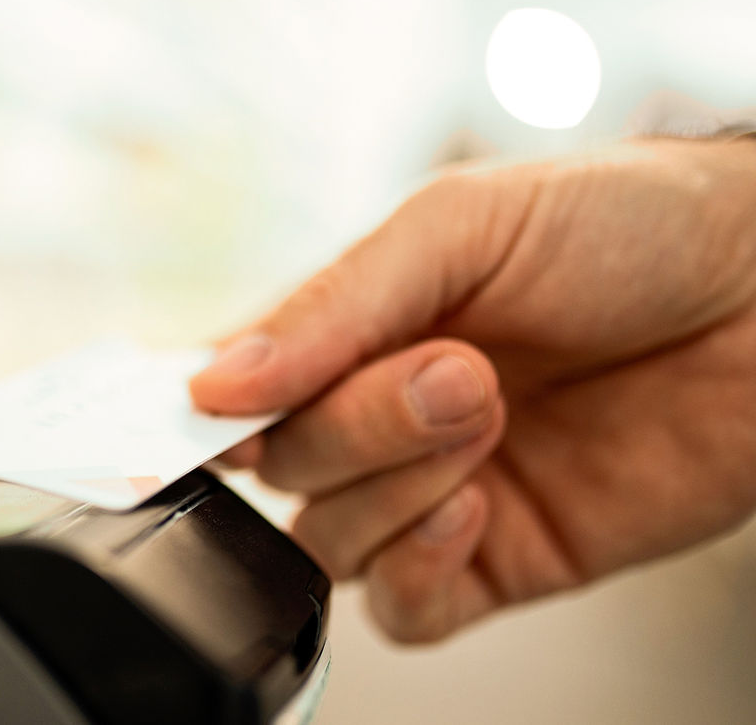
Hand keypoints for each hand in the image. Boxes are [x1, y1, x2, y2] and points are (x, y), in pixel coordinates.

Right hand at [191, 136, 755, 642]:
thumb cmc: (623, 222)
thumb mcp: (457, 225)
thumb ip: (332, 306)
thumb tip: (212, 382)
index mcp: (353, 328)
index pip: (235, 386)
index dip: (208, 408)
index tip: (208, 412)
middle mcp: (381, 415)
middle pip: (285, 466)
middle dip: (356, 424)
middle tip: (454, 367)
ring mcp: (436, 490)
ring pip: (332, 542)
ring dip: (393, 484)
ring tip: (485, 410)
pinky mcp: (501, 558)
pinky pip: (406, 609)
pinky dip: (417, 568)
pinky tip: (473, 505)